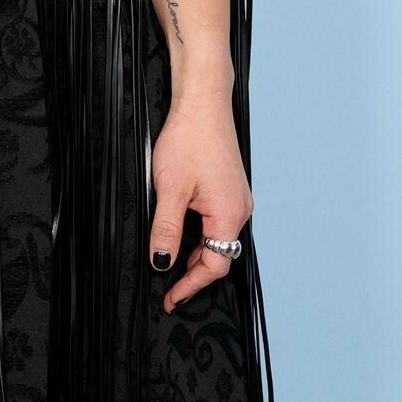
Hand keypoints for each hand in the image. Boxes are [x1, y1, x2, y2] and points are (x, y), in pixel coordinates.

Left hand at [148, 87, 251, 313]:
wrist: (203, 102)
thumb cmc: (189, 138)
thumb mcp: (169, 190)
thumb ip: (167, 231)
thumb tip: (162, 263)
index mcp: (229, 214)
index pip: (214, 266)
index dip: (190, 286)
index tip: (171, 298)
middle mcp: (239, 209)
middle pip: (219, 256)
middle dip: (192, 273)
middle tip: (167, 286)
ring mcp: (237, 198)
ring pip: (218, 239)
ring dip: (196, 253)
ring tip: (170, 261)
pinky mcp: (229, 188)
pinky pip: (218, 222)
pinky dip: (201, 234)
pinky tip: (183, 231)